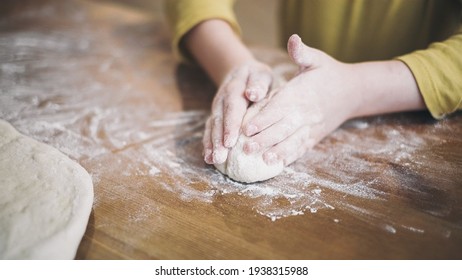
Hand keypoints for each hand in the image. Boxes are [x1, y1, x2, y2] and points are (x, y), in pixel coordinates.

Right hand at [202, 60, 272, 163]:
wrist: (241, 73)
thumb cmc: (257, 78)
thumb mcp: (261, 74)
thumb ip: (259, 83)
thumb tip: (253, 94)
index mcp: (234, 88)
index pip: (232, 107)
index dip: (230, 125)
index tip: (230, 142)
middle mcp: (221, 99)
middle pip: (218, 120)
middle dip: (218, 140)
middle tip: (220, 157)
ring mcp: (216, 109)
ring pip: (212, 127)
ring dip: (211, 144)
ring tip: (212, 160)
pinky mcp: (214, 117)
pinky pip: (209, 131)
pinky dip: (207, 144)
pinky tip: (208, 159)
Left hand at [241, 34, 360, 165]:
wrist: (354, 91)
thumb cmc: (329, 72)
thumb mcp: (317, 59)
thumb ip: (302, 52)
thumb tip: (293, 39)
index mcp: (302, 93)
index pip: (279, 107)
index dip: (263, 118)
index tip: (247, 127)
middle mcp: (306, 113)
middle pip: (283, 128)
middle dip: (264, 138)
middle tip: (246, 147)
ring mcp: (311, 127)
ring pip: (292, 141)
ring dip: (277, 151)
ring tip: (262, 159)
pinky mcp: (315, 137)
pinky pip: (301, 148)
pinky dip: (290, 157)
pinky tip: (277, 164)